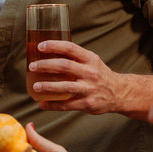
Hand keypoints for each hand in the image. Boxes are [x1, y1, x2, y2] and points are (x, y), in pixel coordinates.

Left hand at [27, 40, 150, 115]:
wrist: (120, 93)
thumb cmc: (100, 75)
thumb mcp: (92, 62)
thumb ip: (75, 58)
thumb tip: (49, 54)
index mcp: (90, 59)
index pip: (70, 48)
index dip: (54, 46)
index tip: (40, 46)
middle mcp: (90, 72)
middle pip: (65, 66)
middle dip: (46, 65)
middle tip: (32, 66)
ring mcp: (89, 89)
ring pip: (65, 87)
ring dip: (48, 86)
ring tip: (35, 86)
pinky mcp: (87, 103)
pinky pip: (66, 105)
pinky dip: (52, 105)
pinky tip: (42, 104)